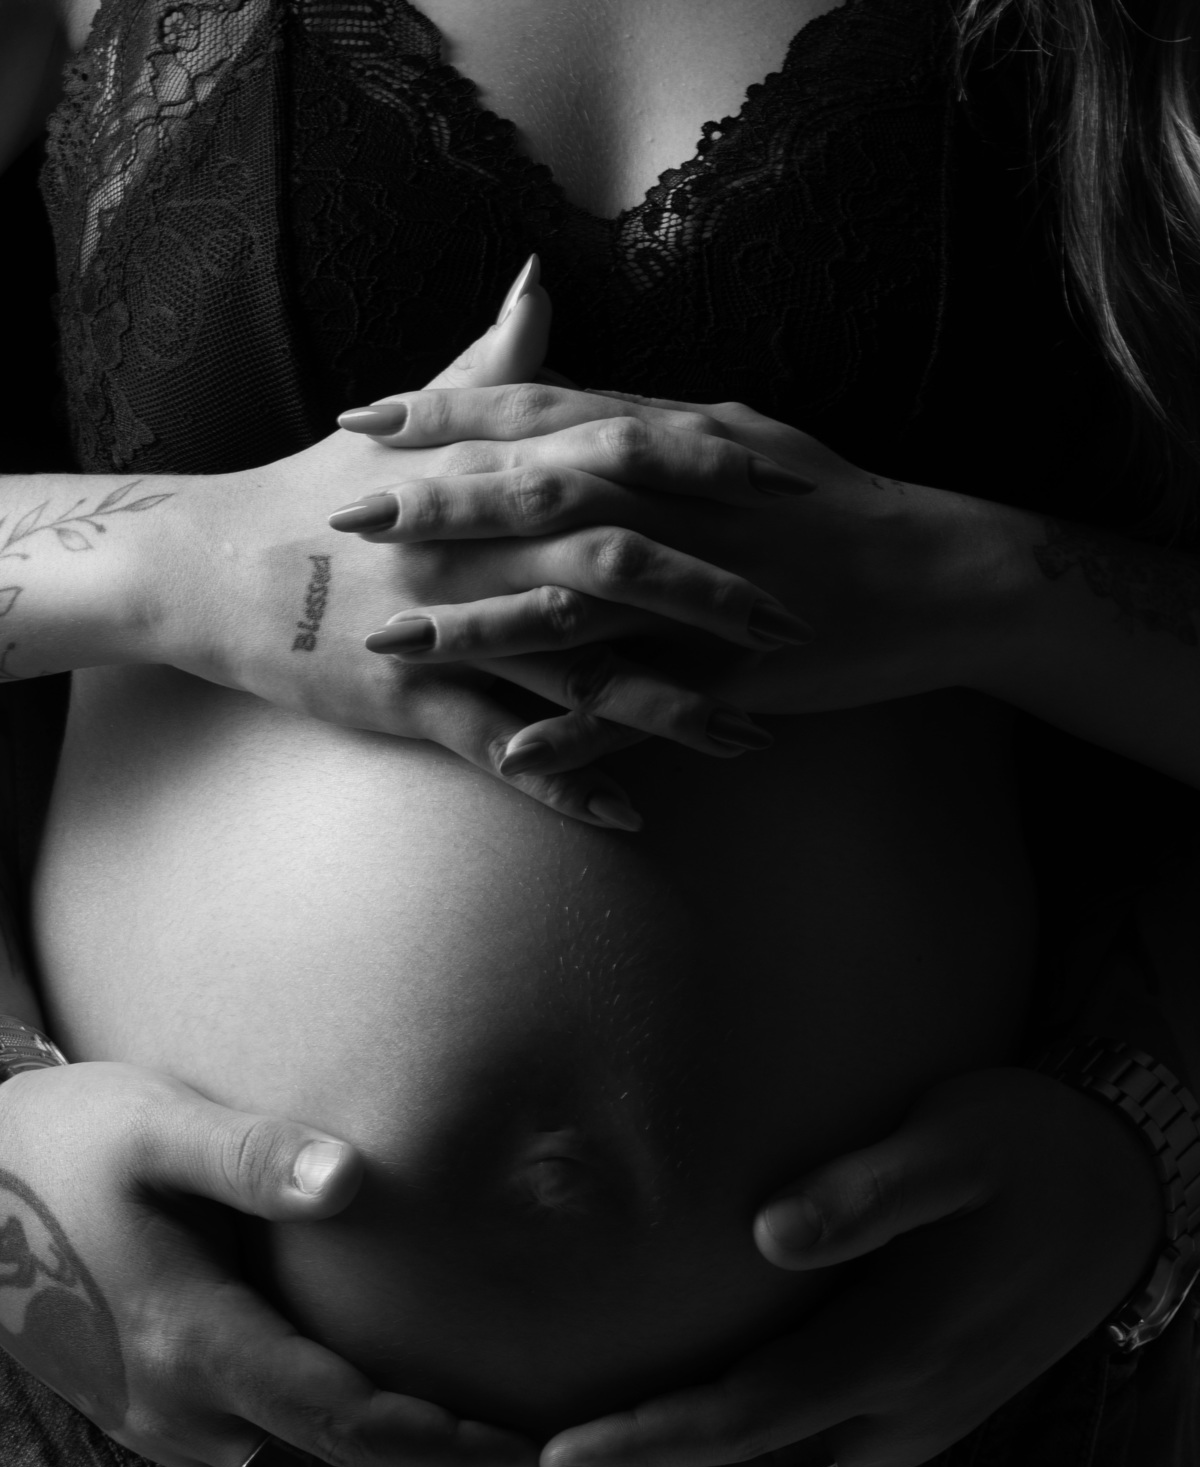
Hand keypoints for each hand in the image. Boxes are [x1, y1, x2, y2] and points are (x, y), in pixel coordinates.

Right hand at [0, 1061, 535, 1466]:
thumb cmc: (65, 1146)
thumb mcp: (150, 1127)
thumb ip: (249, 1154)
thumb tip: (350, 1175)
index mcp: (193, 1341)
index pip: (341, 1423)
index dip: (440, 1446)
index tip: (526, 1450)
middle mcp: (181, 1411)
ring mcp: (165, 1432)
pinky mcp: (160, 1426)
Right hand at [150, 263, 794, 827]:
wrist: (211, 567)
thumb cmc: (319, 489)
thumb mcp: (405, 422)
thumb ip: (493, 363)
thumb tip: (542, 279)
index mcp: (488, 468)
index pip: (618, 455)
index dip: (711, 470)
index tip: (796, 484)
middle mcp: (475, 542)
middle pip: (618, 563)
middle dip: (716, 595)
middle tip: (799, 622)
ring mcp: (444, 624)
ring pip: (579, 670)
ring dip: (672, 707)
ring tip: (755, 734)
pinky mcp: (410, 698)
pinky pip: (504, 749)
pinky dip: (568, 784)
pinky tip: (635, 816)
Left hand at [337, 377, 1010, 771]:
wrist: (943, 574)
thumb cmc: (832, 503)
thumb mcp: (739, 437)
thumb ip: (648, 419)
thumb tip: (572, 392)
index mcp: (674, 440)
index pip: (542, 414)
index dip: (448, 413)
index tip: (363, 416)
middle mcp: (679, 504)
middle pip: (540, 497)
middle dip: (439, 509)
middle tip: (346, 519)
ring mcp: (705, 589)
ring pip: (575, 605)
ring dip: (480, 626)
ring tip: (394, 649)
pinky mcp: (733, 669)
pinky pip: (644, 708)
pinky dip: (579, 735)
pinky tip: (511, 758)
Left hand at [495, 1069, 1160, 1466]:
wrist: (1120, 1197)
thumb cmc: (1025, 1150)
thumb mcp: (958, 1140)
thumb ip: (869, 1189)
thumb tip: (768, 1232)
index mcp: (897, 1345)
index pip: (745, 1421)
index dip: (644, 1444)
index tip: (549, 1456)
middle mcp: (899, 1413)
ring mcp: (909, 1434)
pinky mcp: (912, 1430)